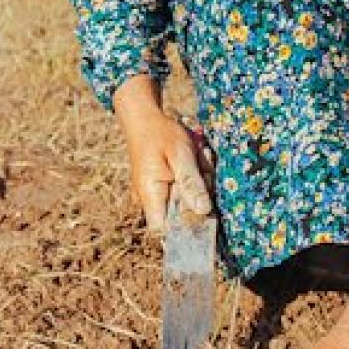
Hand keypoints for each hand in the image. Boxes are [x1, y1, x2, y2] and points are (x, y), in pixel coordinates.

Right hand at [112, 75, 210, 232]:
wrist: (145, 118)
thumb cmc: (161, 134)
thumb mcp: (181, 154)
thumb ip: (191, 183)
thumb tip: (203, 211)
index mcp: (150, 194)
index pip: (163, 230)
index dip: (184, 228)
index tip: (202, 209)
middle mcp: (149, 199)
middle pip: (180, 216)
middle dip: (198, 197)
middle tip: (202, 168)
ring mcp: (156, 193)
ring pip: (185, 202)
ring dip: (199, 184)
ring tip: (198, 159)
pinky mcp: (163, 186)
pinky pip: (183, 192)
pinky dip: (193, 179)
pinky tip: (195, 161)